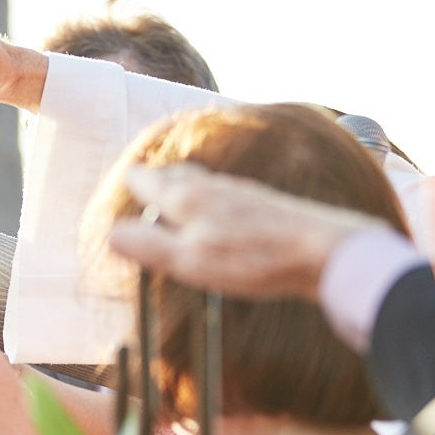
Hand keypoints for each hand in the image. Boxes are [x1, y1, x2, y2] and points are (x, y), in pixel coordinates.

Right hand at [108, 163, 386, 299]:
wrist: (323, 250)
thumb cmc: (253, 259)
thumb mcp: (191, 261)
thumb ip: (149, 247)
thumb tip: (111, 234)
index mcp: (187, 196)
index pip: (146, 179)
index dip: (130, 184)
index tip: (120, 188)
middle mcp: (212, 185)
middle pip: (174, 173)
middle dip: (155, 179)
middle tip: (141, 183)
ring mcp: (240, 191)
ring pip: (201, 180)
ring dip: (182, 185)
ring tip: (173, 195)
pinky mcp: (264, 203)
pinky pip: (224, 193)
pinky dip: (209, 197)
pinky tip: (219, 213)